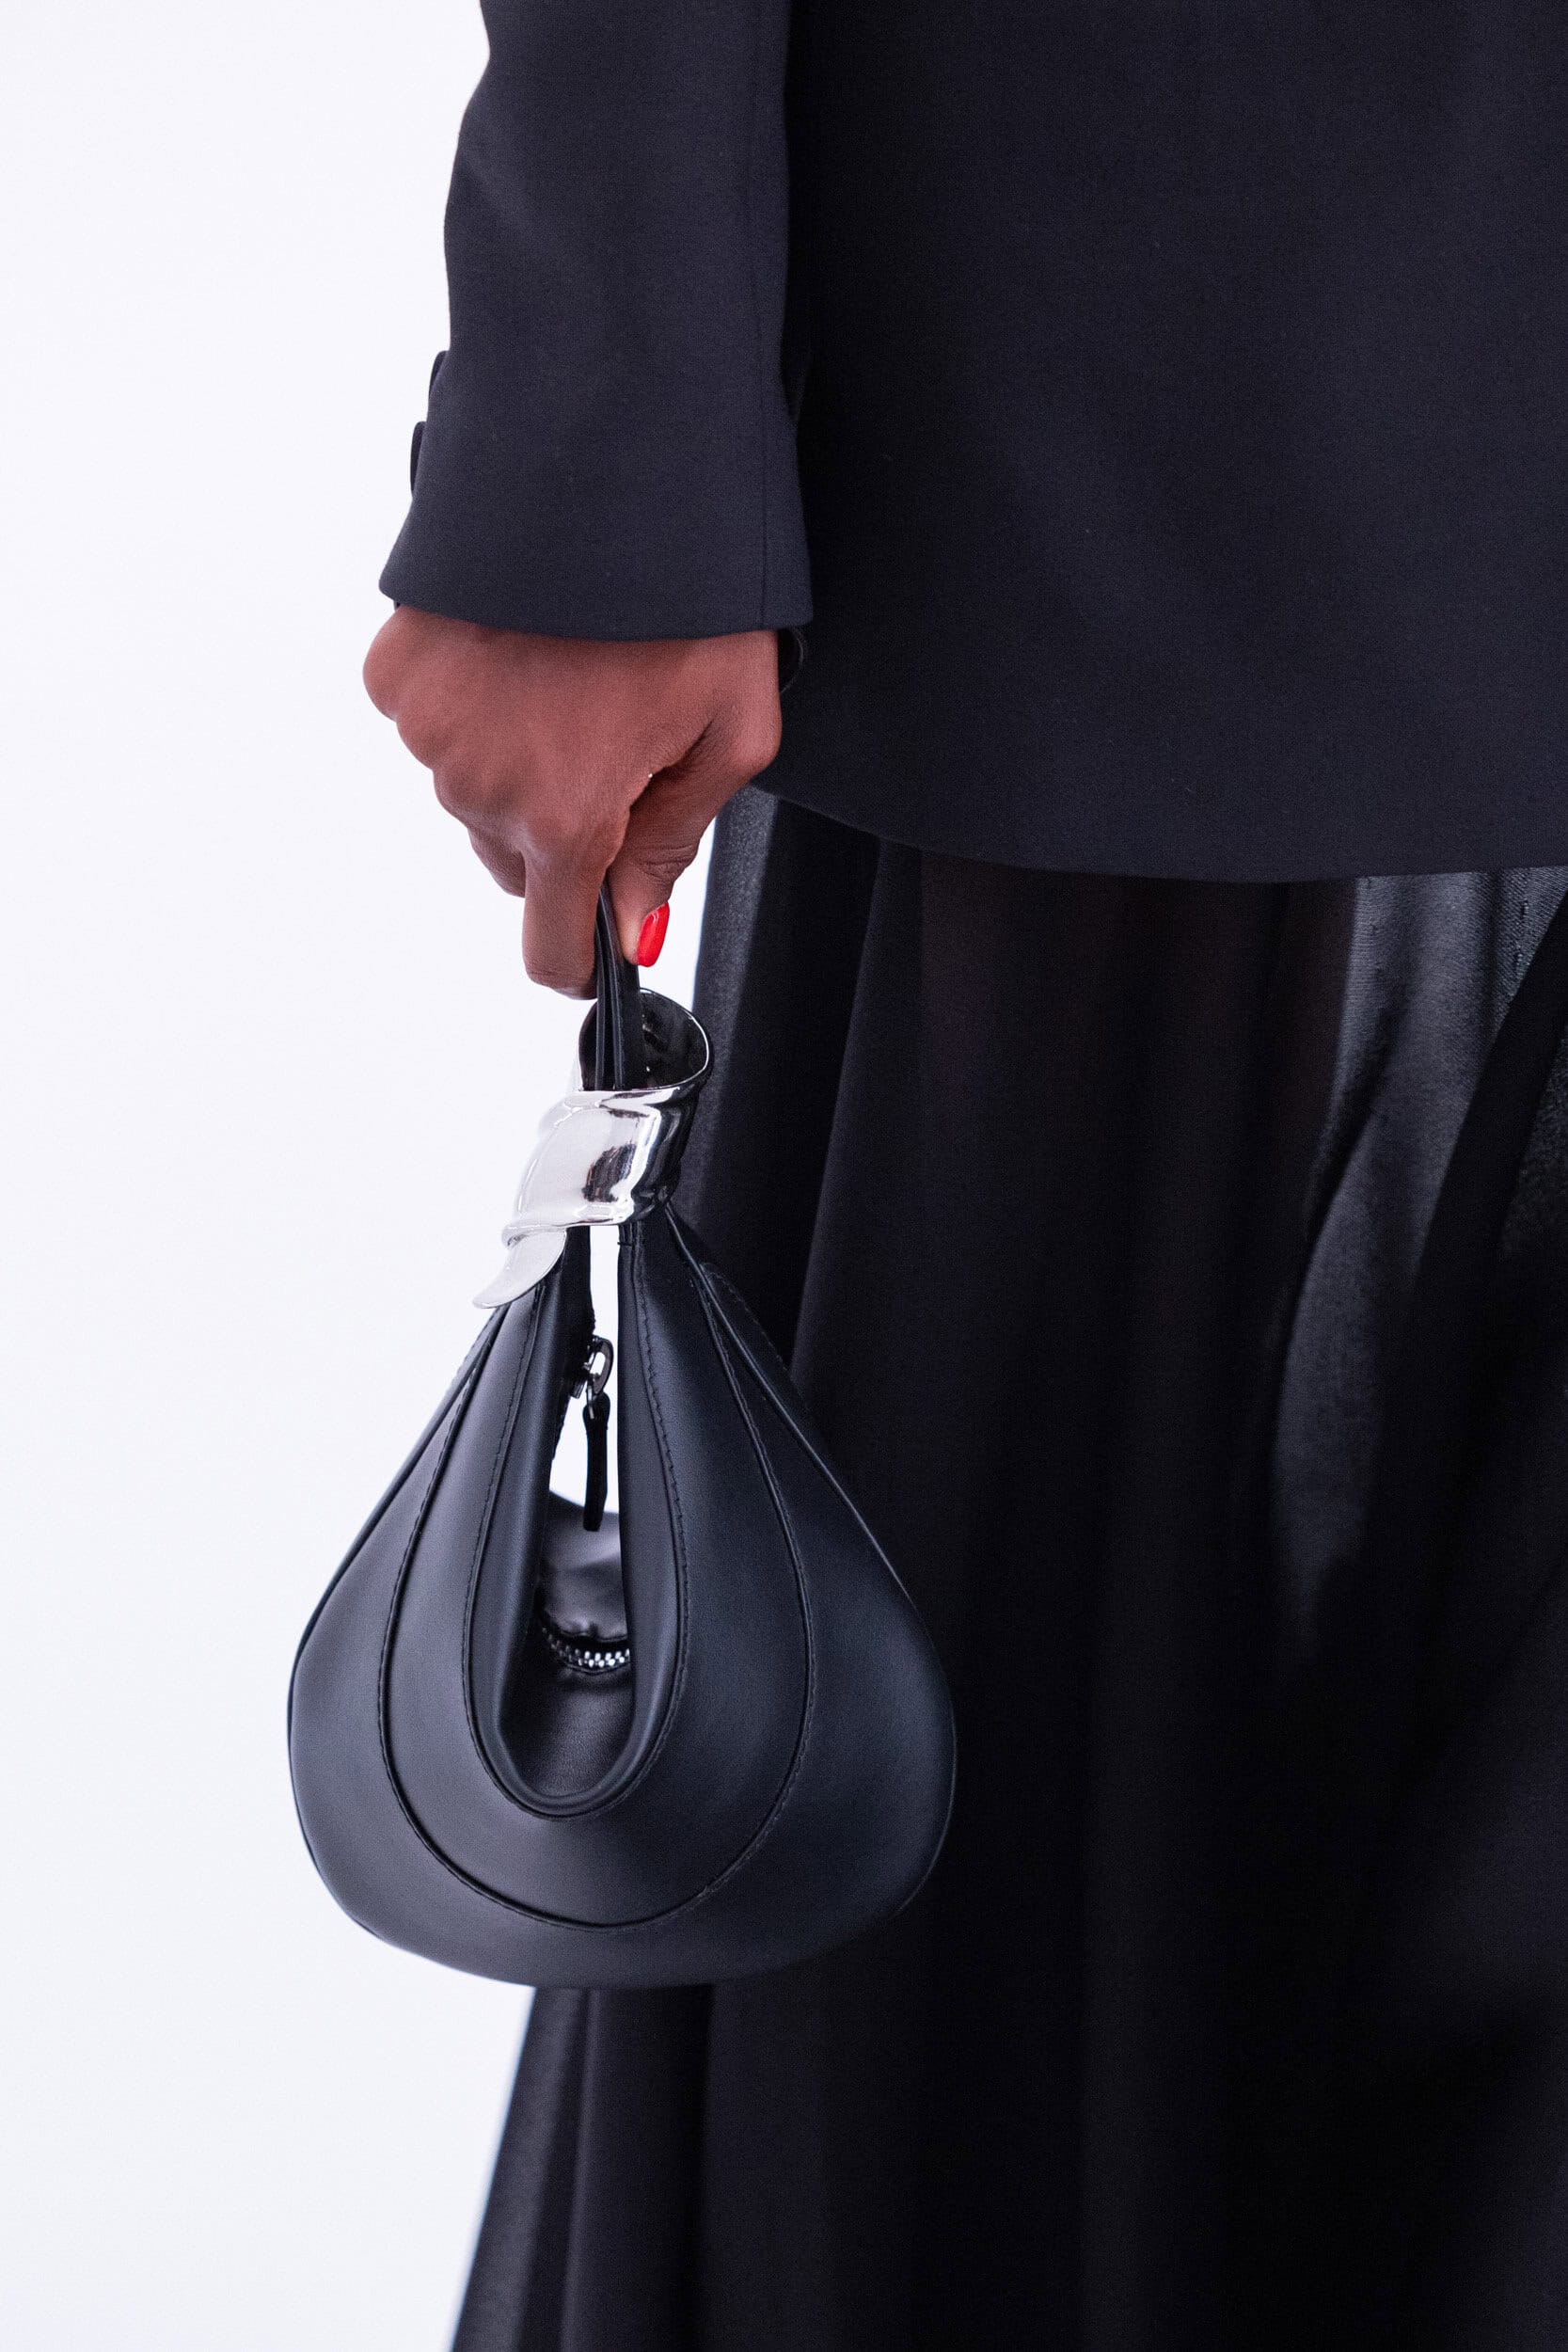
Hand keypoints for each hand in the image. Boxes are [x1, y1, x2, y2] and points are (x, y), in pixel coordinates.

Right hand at [363, 610, 782, 993]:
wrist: (609, 467)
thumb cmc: (686, 595)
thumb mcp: (731, 730)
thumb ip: (675, 842)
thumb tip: (634, 925)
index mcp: (565, 816)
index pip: (549, 946)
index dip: (581, 954)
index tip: (597, 948)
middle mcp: (480, 788)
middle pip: (518, 862)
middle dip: (565, 833)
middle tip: (619, 750)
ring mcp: (428, 730)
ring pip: (476, 795)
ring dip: (518, 765)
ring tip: (574, 683)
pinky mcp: (396, 672)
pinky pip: (436, 728)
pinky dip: (474, 709)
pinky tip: (523, 656)